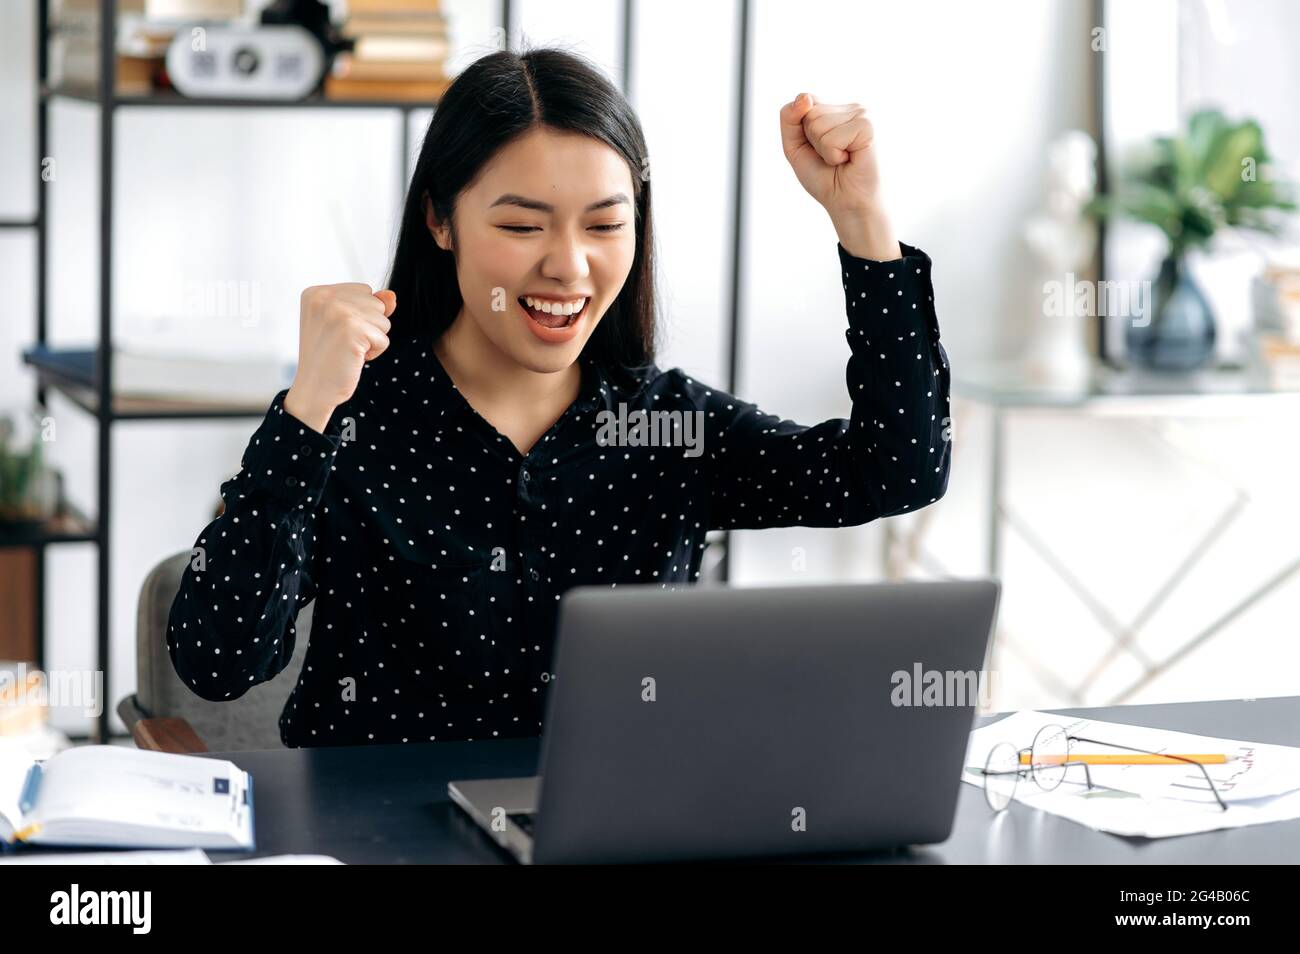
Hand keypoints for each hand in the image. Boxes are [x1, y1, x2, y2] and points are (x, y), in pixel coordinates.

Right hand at [284, 284, 394, 432]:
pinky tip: (353, 358)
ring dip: (371, 340)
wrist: (314, 389)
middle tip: (343, 343)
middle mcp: (324, 297)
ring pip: (383, 320)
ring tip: (347, 350)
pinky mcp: (352, 329)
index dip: (360, 316)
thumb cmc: (329, 358)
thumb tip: (392, 295)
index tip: (337, 332)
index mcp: (316, 292)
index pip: (364, 291)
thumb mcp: (345, 325)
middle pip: (376, 303)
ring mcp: (337, 311)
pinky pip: (384, 338)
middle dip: (368, 327)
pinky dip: (374, 353)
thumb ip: (367, 305)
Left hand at [779, 93, 899, 260]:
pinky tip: (849, 159)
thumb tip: (805, 98)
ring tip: (841, 159)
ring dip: (823, 150)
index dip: (801, 132)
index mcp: (834, 108)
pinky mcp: (867, 126)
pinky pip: (832, 138)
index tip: (818, 149)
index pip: (802, 102)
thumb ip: (789, 118)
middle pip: (809, 113)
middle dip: (812, 141)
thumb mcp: (794, 146)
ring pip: (818, 124)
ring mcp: (861, 114)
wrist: (846, 202)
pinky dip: (833, 155)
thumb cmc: (824, 177)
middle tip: (831, 157)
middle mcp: (850, 107)